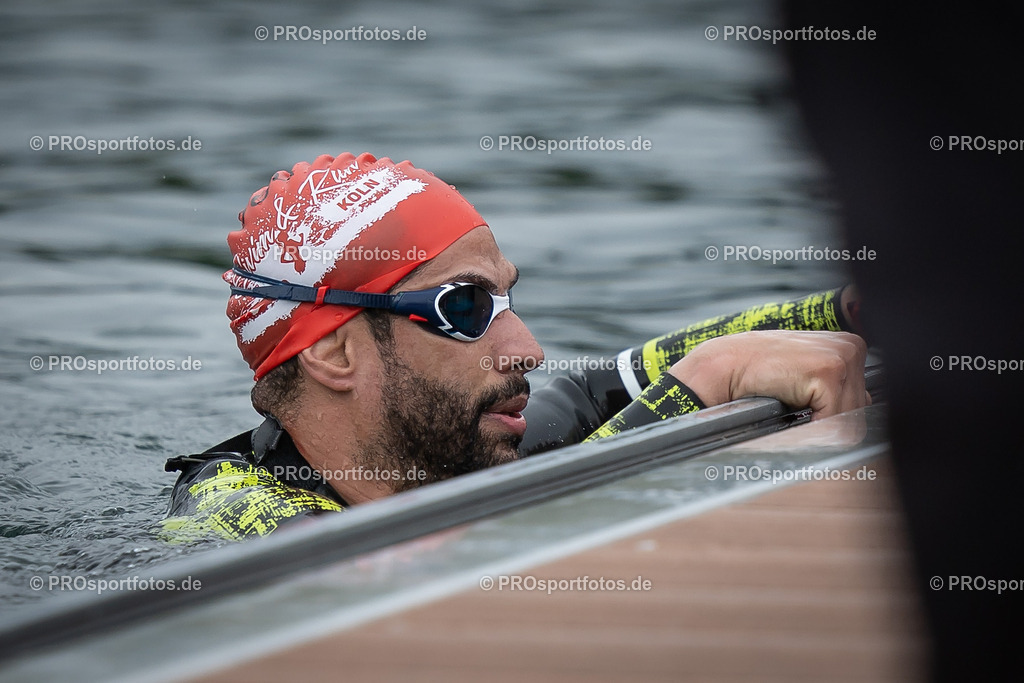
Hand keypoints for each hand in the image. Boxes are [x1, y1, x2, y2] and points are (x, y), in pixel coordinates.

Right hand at [668, 330, 869, 419]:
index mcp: (849, 346)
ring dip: (819, 427)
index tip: (808, 417)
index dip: (834, 416)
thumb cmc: (757, 374)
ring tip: (790, 409)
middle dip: (828, 422)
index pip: (861, 400)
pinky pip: (835, 422)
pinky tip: (790, 411)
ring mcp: (843, 357)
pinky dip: (813, 429)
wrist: (722, 367)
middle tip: (794, 412)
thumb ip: (836, 392)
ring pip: (850, 419)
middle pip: (859, 411)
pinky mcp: (829, 372)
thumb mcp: (804, 378)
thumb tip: (856, 418)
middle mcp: (852, 347)